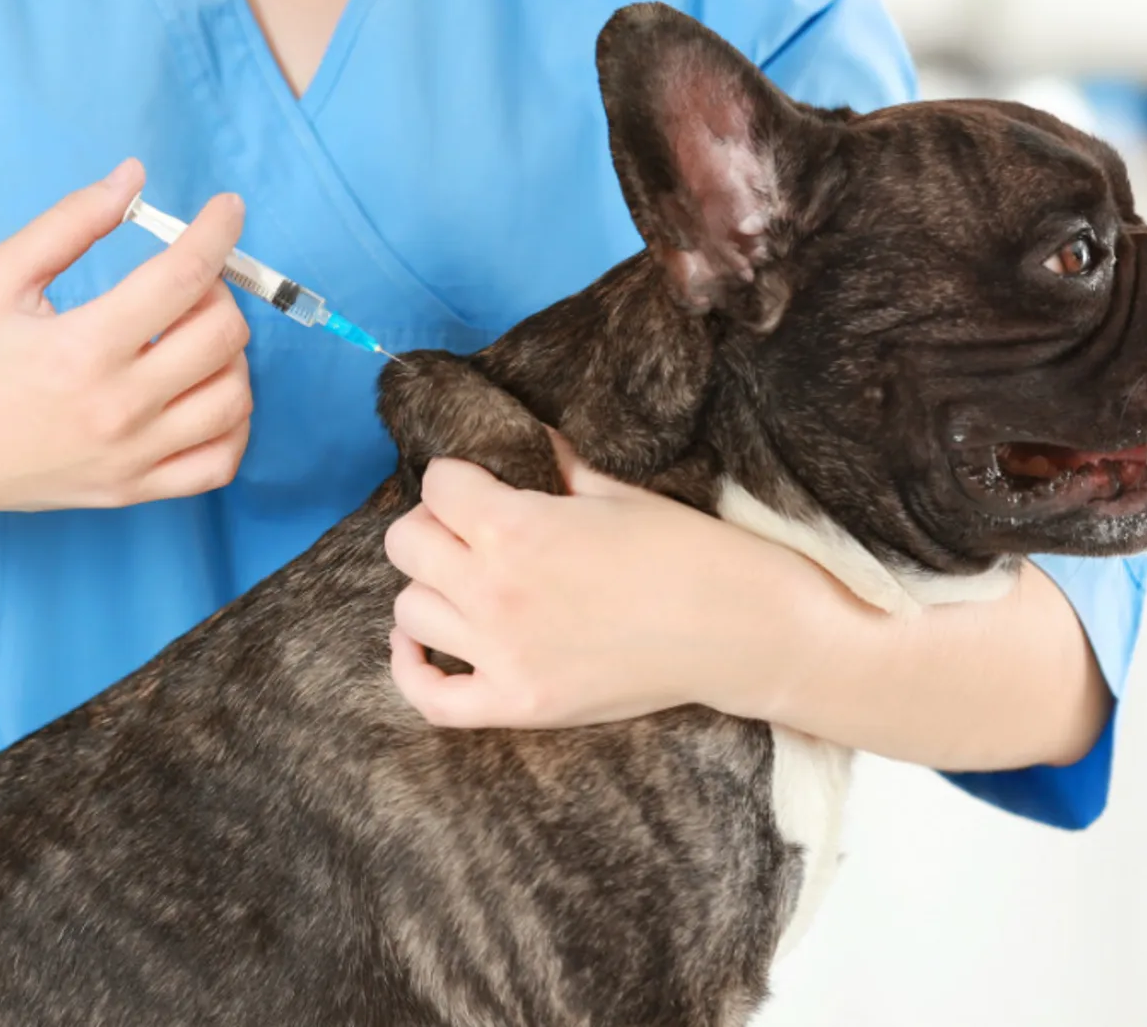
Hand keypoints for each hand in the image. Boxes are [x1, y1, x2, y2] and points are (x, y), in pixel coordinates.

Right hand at [0, 158, 254, 527]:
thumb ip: (70, 221)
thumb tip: (134, 178)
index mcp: (82, 347)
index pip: (183, 277)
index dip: (218, 231)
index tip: (228, 208)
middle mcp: (117, 408)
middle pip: (222, 336)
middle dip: (219, 290)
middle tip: (187, 280)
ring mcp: (131, 457)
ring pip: (234, 398)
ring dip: (230, 354)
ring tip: (190, 335)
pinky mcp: (132, 490)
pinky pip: (222, 462)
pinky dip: (233, 422)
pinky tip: (203, 391)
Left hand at [383, 432, 820, 727]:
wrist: (739, 630)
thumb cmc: (686, 551)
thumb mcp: (615, 492)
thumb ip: (554, 467)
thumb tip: (524, 441)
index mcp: (516, 527)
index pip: (438, 485)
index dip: (458, 477)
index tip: (479, 484)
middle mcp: (494, 590)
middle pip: (407, 543)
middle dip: (434, 526)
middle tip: (470, 531)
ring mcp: (501, 654)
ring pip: (410, 611)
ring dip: (432, 590)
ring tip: (466, 583)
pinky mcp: (517, 704)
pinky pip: (430, 697)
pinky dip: (410, 669)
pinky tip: (418, 643)